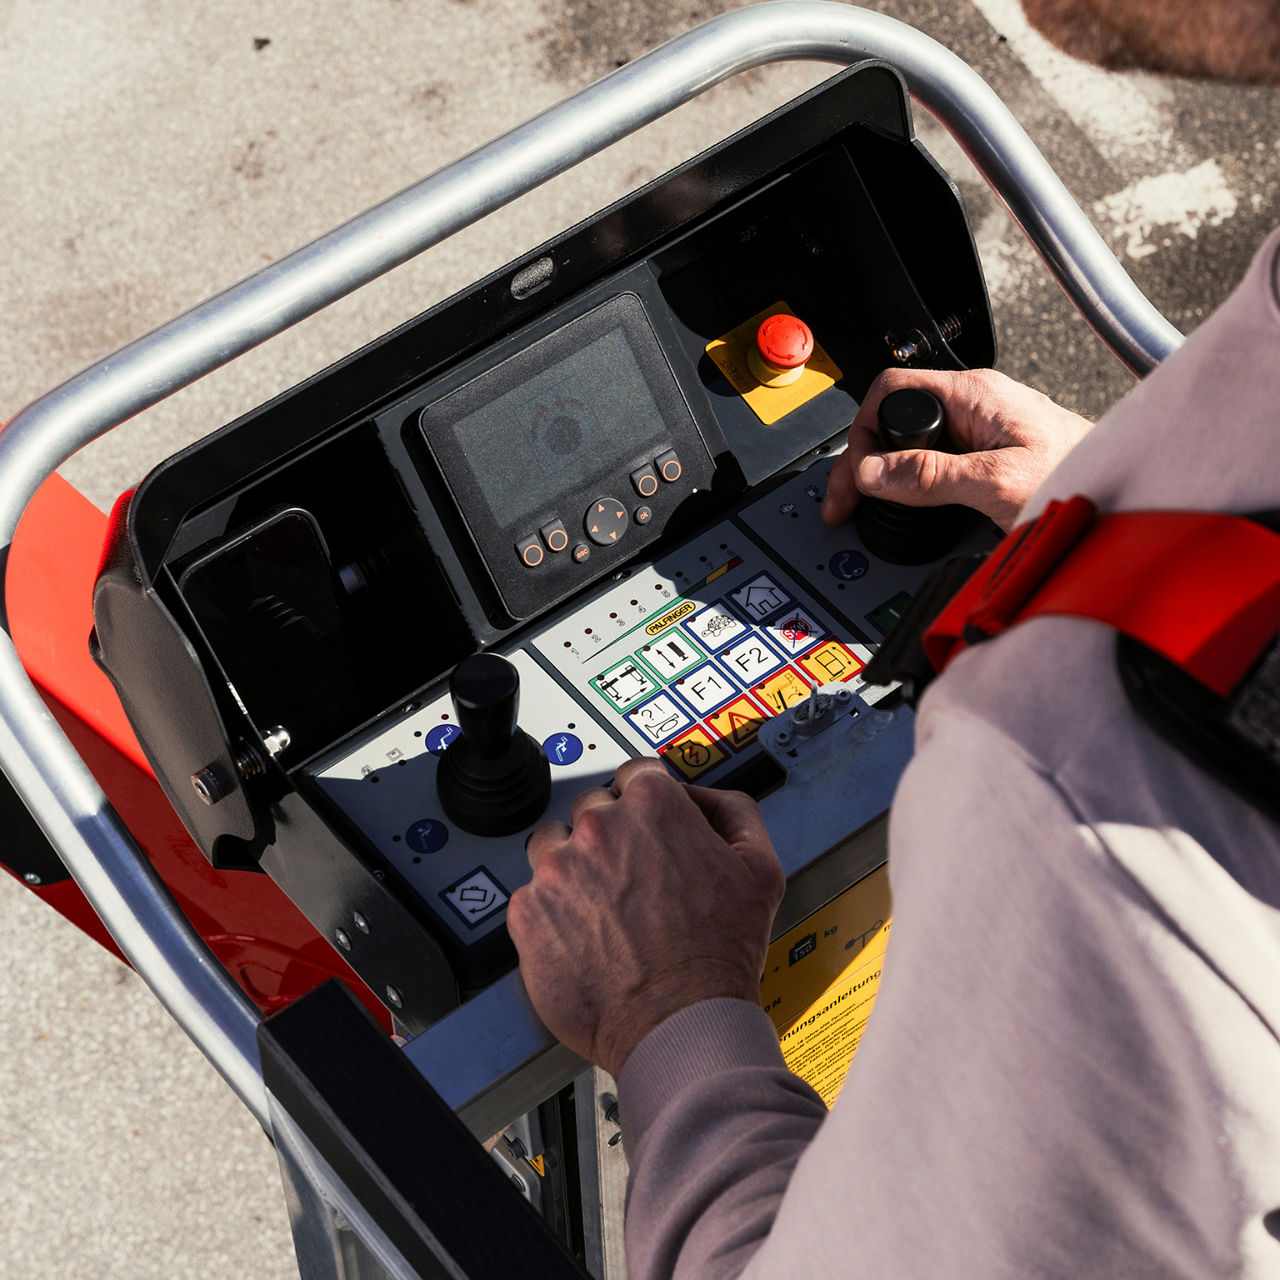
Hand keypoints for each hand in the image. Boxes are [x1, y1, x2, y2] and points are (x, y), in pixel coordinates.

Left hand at [507, 758, 784, 1079]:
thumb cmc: (721, 954)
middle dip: (612, 839)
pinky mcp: (527, 912)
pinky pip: (531, 897)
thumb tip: (703, 796)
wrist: (681, 1024)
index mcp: (652, 804)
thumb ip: (734, 812)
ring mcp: (557, 868)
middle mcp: (598, 826)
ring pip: (553, 847)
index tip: (646, 829)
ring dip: (573, 869)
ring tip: (602, 910)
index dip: (646, 804)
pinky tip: (583, 938)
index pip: (635, 776)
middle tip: (633, 882)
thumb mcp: (760, 869)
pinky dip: (551, 914)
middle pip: (593, 811)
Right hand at [821, 368, 1092, 532]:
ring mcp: (982, 429)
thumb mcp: (997, 482)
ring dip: (887, 475)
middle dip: (864, 461)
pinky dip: (912, 485)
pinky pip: (935, 461)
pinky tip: (909, 506)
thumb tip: (874, 472)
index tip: (852, 479)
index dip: (862, 434)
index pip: (890, 391)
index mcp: (975, 395)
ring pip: (913, 443)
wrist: (1130, 504)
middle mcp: (976, 405)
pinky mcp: (989, 454)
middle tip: (847, 502)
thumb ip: (931, 476)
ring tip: (872, 506)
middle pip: (896, 420)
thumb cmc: (1085, 479)